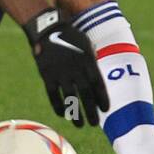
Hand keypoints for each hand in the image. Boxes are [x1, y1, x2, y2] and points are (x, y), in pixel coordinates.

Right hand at [23, 10, 108, 127]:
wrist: (47, 28)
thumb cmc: (69, 36)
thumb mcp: (85, 44)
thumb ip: (92, 62)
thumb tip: (97, 80)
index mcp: (87, 60)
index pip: (98, 83)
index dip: (102, 98)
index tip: (106, 110)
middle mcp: (76, 67)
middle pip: (86, 94)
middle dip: (91, 110)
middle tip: (95, 123)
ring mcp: (60, 72)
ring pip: (70, 98)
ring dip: (76, 113)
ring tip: (80, 124)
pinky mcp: (47, 75)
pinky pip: (54, 95)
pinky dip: (59, 106)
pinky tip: (64, 114)